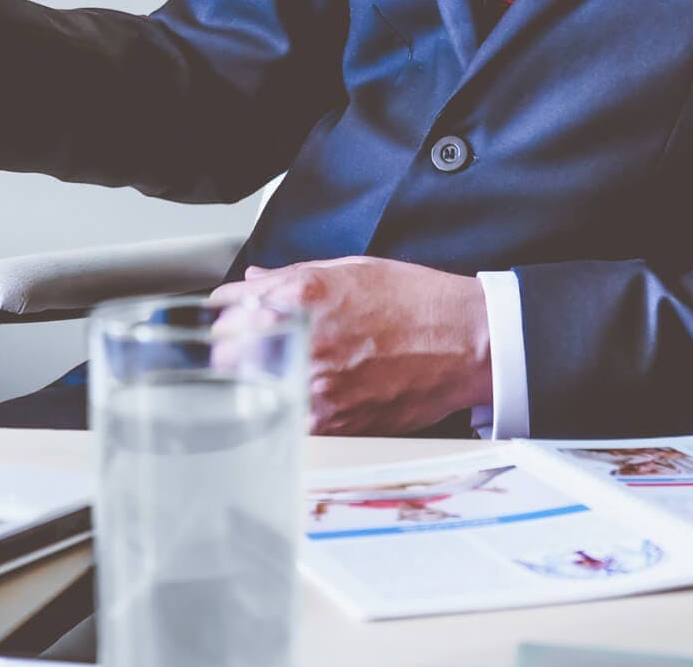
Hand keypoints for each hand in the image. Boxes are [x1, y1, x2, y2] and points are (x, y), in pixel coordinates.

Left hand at [211, 257, 492, 435]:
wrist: (468, 342)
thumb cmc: (419, 303)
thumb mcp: (353, 270)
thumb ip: (293, 276)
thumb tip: (255, 281)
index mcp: (304, 296)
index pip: (230, 307)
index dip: (225, 313)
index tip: (227, 318)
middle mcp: (305, 341)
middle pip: (227, 355)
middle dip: (229, 351)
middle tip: (241, 351)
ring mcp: (318, 386)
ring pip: (252, 393)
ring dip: (255, 385)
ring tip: (276, 376)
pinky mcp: (336, 422)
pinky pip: (288, 420)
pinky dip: (286, 411)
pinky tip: (302, 399)